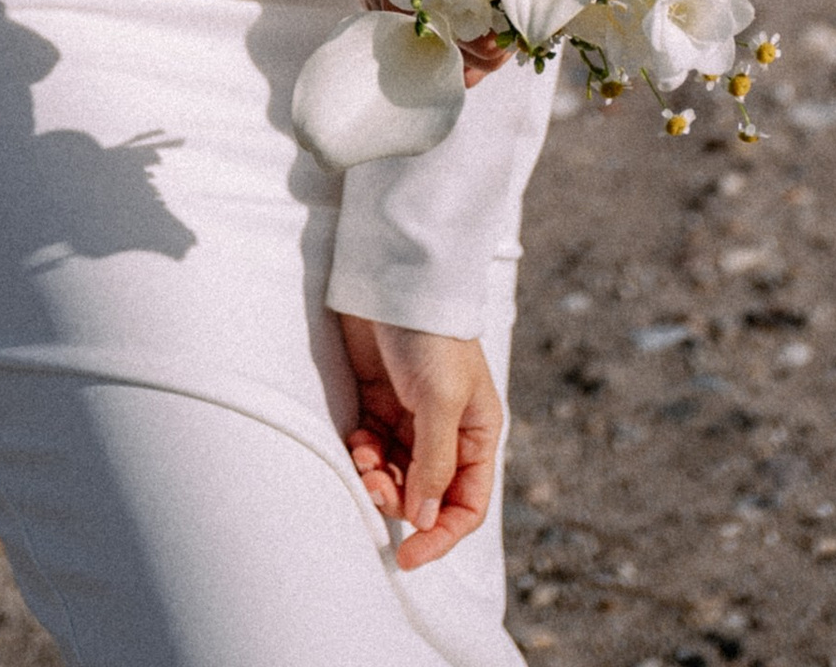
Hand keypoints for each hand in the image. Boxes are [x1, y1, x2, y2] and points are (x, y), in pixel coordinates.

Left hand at [335, 314, 503, 568]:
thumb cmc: (431, 335)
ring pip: (396, 474)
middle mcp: (448, 430)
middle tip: (373, 486)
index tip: (409, 556)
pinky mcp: (380, 401)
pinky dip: (363, 453)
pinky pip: (373, 448)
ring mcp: (413, 416)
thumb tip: (426, 520)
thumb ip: (434, 464)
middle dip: (399, 500)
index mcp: (478, 433)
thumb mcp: (440, 402)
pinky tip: (357, 438)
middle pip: (426, 494)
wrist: (393, 278)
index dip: (441, 535)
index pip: (466, 503)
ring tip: (362, 459)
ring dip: (377, 477)